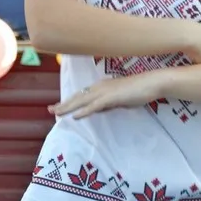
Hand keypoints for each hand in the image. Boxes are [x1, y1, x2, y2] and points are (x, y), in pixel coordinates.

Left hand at [48, 70, 164, 118]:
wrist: (151, 84)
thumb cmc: (138, 91)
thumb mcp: (120, 99)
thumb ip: (108, 103)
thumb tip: (100, 109)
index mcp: (101, 86)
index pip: (82, 94)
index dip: (69, 100)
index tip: (58, 106)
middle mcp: (100, 87)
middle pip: (78, 97)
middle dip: (63, 103)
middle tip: (50, 110)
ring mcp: (105, 91)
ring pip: (82, 101)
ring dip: (68, 107)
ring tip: (56, 113)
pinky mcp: (111, 97)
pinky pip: (94, 106)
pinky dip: (84, 111)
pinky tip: (75, 116)